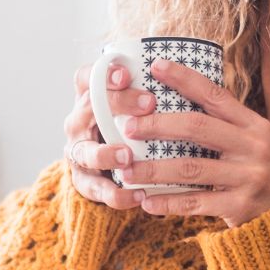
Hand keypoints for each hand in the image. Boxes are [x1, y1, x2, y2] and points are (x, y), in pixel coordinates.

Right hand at [64, 63, 154, 208]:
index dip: (103, 74)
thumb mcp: (135, 108)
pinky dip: (116, 194)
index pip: (87, 78)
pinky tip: (139, 195)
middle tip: (148, 103)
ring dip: (105, 154)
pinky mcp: (83, 181)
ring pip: (85, 151)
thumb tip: (191, 80)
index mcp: (88, 98)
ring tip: (127, 157)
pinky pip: (96, 189)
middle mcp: (78, 122)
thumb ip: (149, 94)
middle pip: (88, 107)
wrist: (106, 168)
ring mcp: (78, 152)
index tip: (127, 74)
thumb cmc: (129, 127)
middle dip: (117, 104)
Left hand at [118, 58, 269, 226]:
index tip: (156, 66)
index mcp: (253, 125)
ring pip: (190, 168)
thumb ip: (222, 123)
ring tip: (126, 171)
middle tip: (128, 127)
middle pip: (197, 128)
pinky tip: (146, 201)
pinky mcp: (239, 206)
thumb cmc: (260, 168)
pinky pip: (195, 203)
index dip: (184, 79)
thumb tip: (174, 99)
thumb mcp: (251, 139)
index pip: (215, 95)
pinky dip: (168, 203)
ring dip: (153, 170)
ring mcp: (247, 177)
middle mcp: (252, 147)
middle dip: (158, 125)